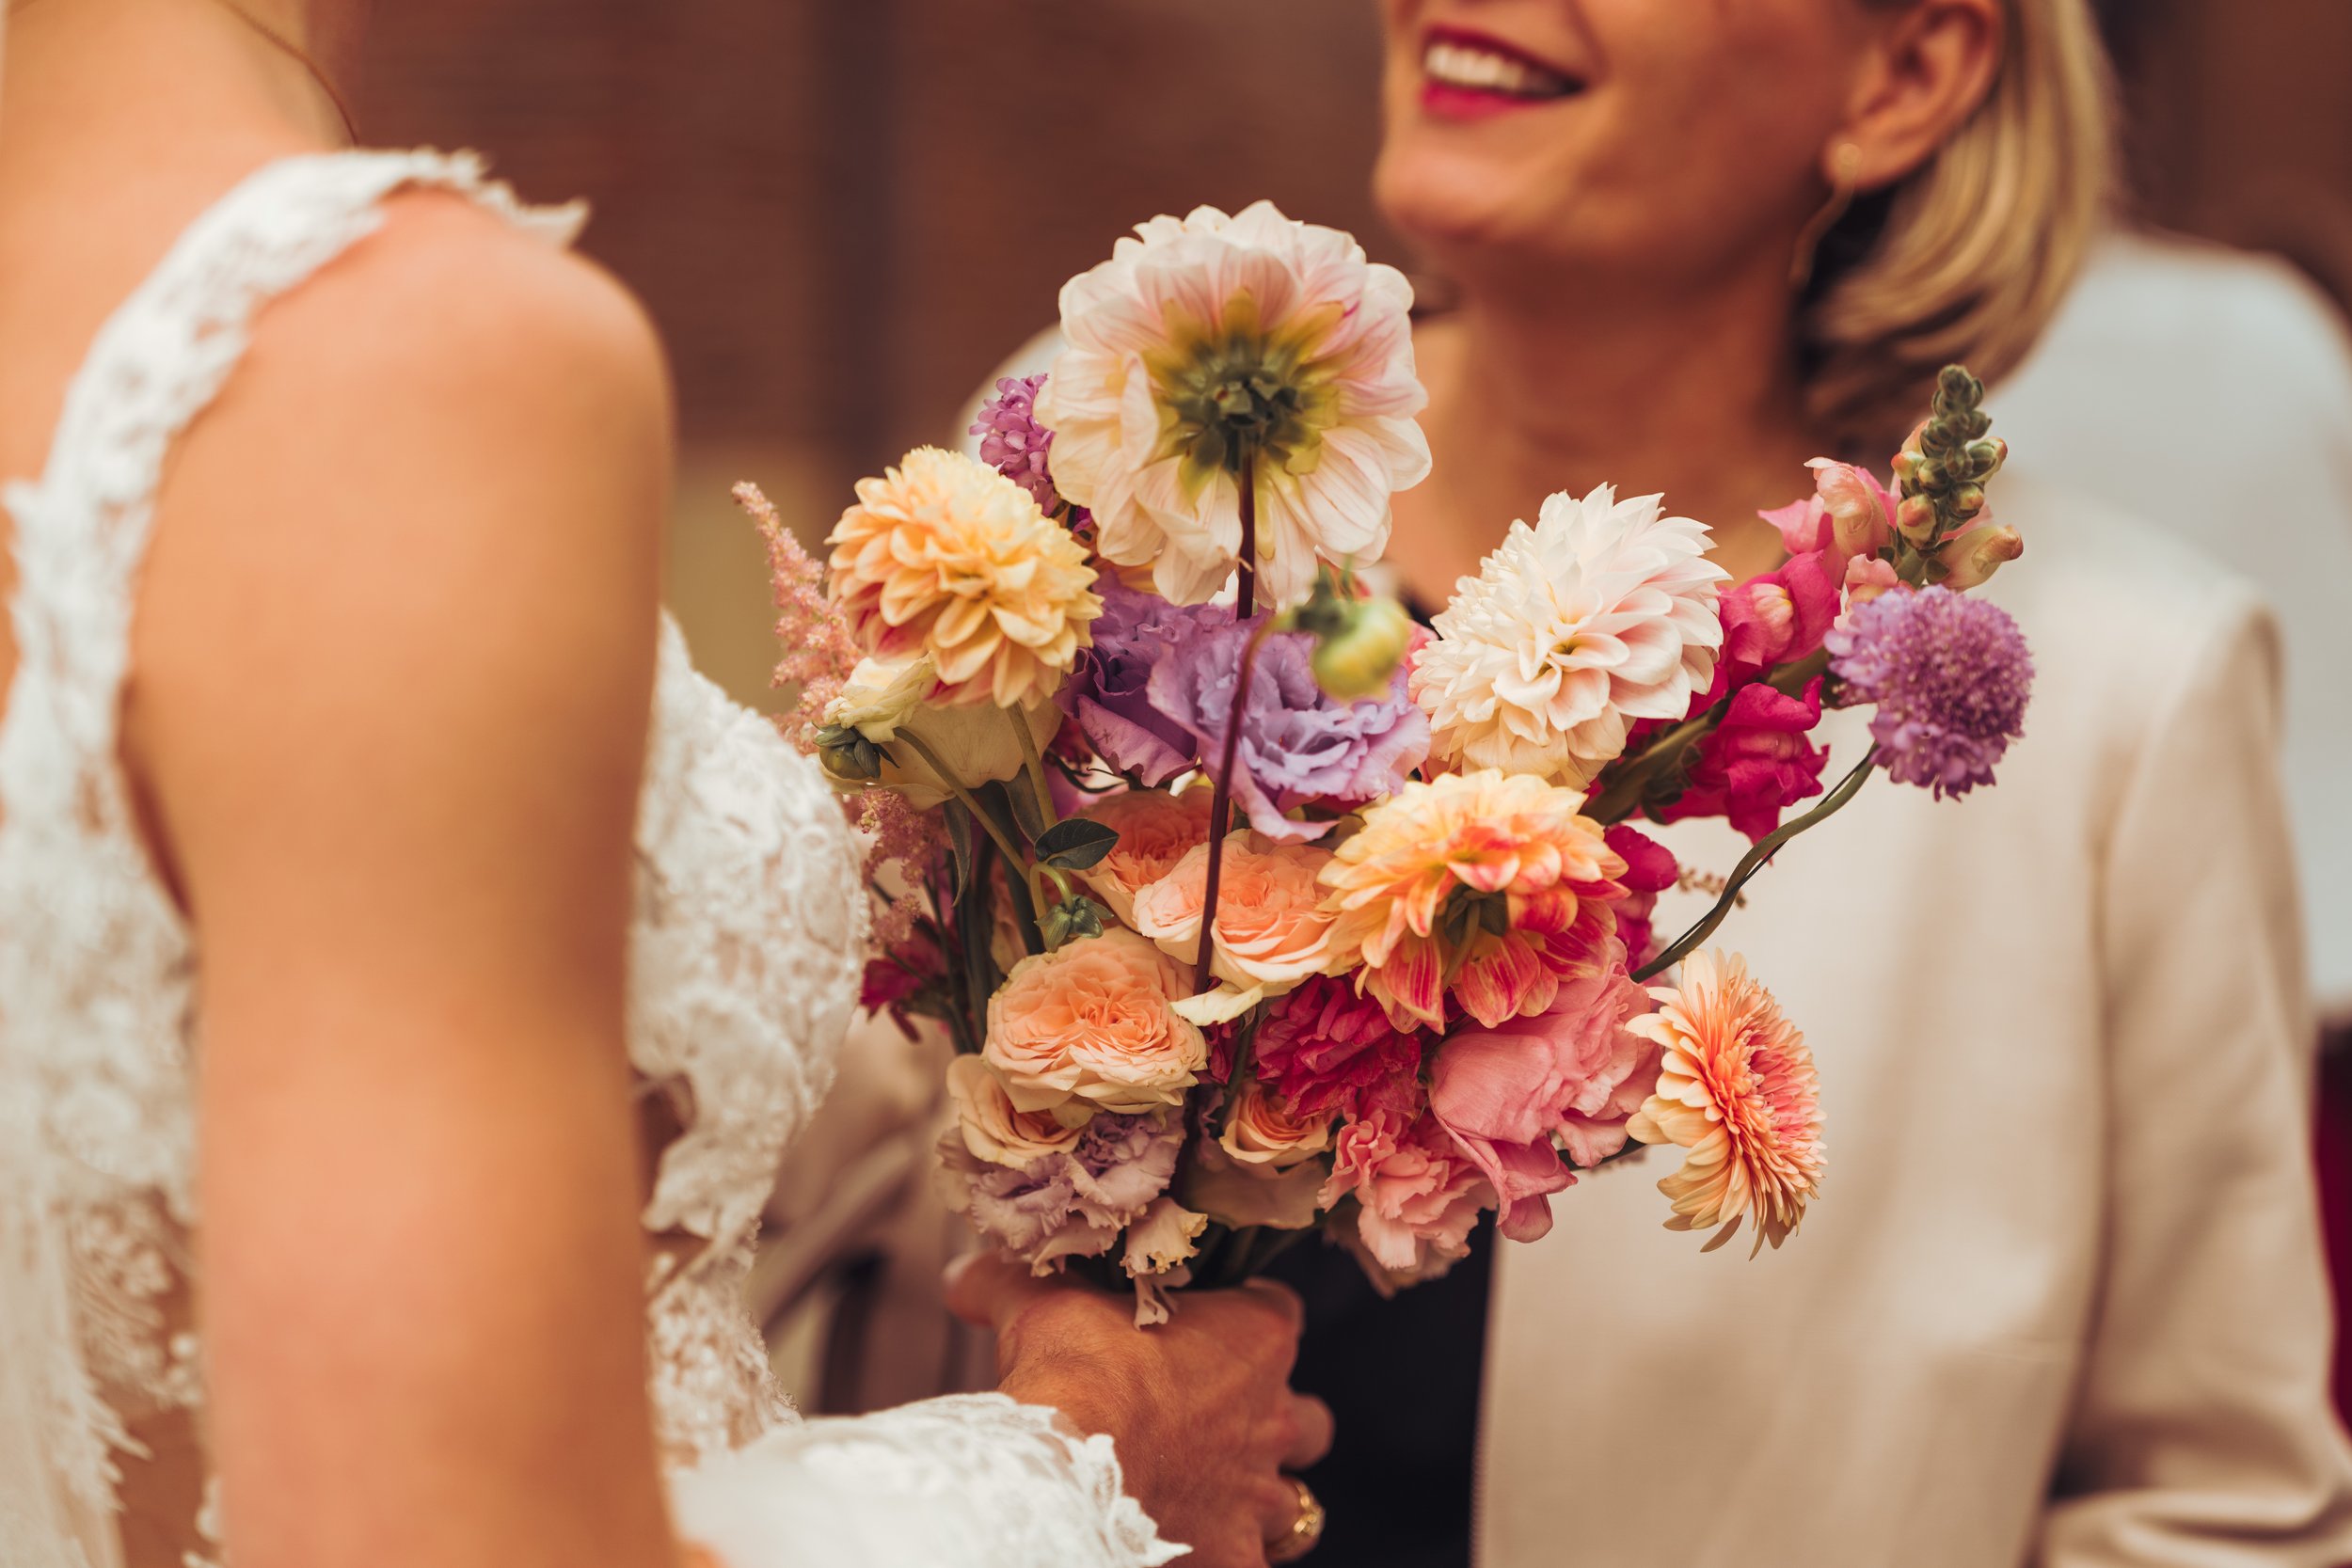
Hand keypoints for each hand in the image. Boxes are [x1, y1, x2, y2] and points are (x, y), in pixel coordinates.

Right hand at [948, 1254, 1332, 1566]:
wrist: (1069, 1475)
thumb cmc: (1073, 1374)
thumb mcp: (1036, 1303)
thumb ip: (1007, 1281)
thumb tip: (963, 1279)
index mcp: (1254, 1338)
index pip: (1280, 1312)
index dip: (1248, 1317)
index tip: (1213, 1323)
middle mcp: (1274, 1417)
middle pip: (1307, 1418)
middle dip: (1274, 1422)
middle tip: (1217, 1425)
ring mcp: (1261, 1495)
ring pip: (1295, 1501)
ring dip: (1258, 1498)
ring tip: (1210, 1498)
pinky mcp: (1236, 1558)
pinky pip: (1254, 1562)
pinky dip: (1228, 1557)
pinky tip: (1192, 1550)